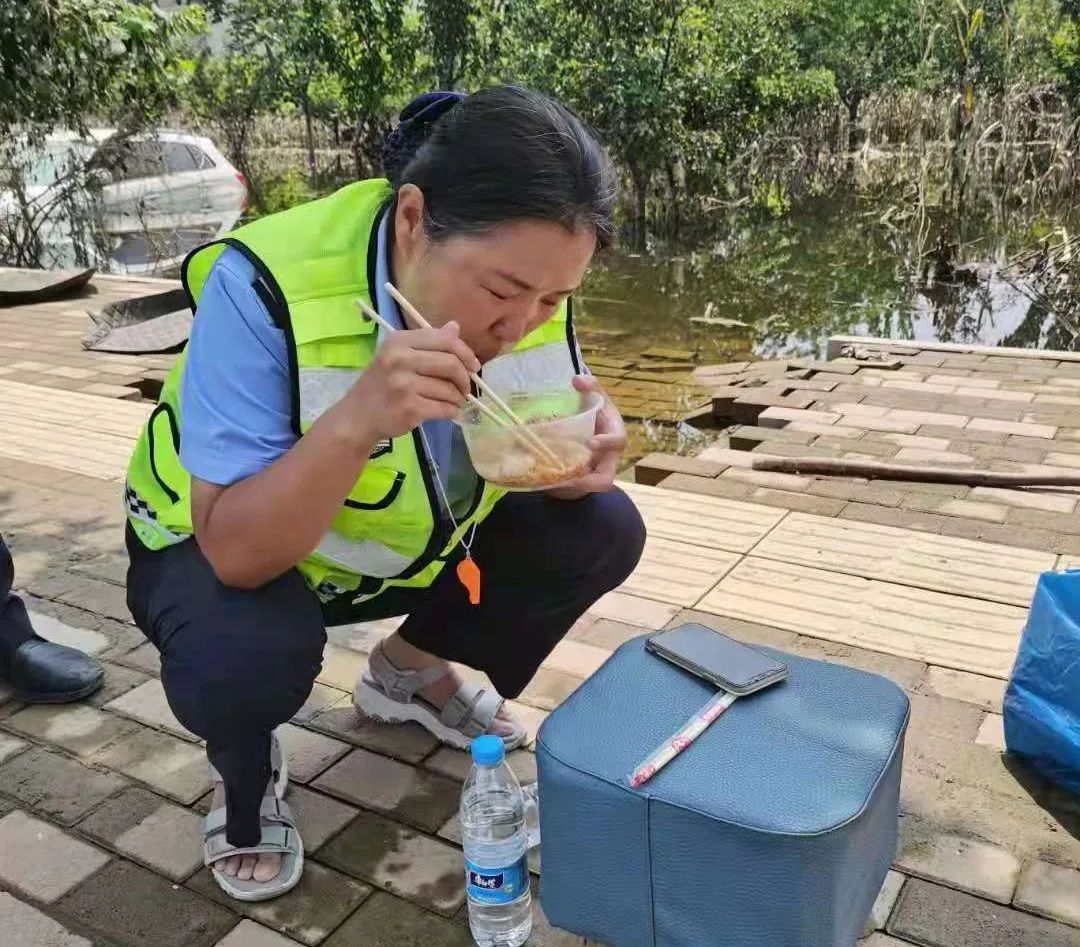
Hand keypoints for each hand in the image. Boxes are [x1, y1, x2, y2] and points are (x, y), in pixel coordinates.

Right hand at [343, 322, 479, 442]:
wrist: (358, 416)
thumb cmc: (381, 385)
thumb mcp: (398, 356)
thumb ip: (429, 342)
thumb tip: (455, 327)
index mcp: (399, 341)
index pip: (445, 340)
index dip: (465, 353)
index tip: (473, 365)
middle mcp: (400, 359)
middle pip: (451, 363)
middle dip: (464, 378)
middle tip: (465, 388)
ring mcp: (404, 385)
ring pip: (449, 389)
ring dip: (457, 398)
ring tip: (451, 401)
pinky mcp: (410, 408)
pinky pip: (444, 408)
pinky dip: (451, 411)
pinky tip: (446, 411)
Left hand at [546, 375, 626, 499]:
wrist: (589, 428)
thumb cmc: (595, 410)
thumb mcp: (595, 397)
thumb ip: (590, 386)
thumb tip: (577, 379)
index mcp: (615, 434)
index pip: (617, 440)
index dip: (606, 443)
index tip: (591, 443)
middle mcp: (609, 457)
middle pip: (606, 479)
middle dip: (588, 481)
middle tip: (570, 479)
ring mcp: (597, 472)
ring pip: (589, 489)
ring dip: (572, 487)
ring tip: (554, 483)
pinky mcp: (584, 481)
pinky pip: (574, 489)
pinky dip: (560, 487)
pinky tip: (545, 481)